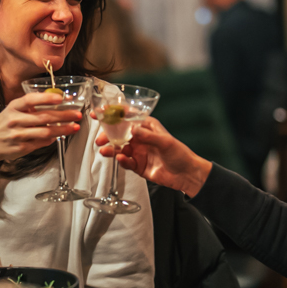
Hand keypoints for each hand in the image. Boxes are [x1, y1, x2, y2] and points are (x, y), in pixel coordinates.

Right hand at [0, 92, 81, 173]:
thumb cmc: (3, 124)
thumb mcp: (12, 110)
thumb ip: (30, 106)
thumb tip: (56, 102)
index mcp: (13, 107)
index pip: (30, 100)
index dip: (46, 98)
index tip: (61, 98)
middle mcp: (14, 120)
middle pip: (43, 117)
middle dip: (63, 116)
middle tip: (77, 115)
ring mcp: (17, 135)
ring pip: (45, 132)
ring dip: (63, 130)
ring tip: (74, 127)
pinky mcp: (21, 148)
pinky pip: (41, 143)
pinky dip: (52, 139)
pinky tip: (59, 136)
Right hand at [95, 117, 211, 196]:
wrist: (186, 175)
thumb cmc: (180, 154)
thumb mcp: (165, 142)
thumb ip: (148, 136)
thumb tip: (133, 129)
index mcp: (147, 127)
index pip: (128, 117)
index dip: (113, 114)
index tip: (100, 112)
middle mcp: (141, 138)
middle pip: (119, 134)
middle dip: (108, 135)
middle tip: (100, 139)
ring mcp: (138, 152)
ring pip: (119, 148)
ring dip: (111, 149)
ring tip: (105, 151)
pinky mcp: (137, 165)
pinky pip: (126, 161)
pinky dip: (121, 160)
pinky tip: (121, 159)